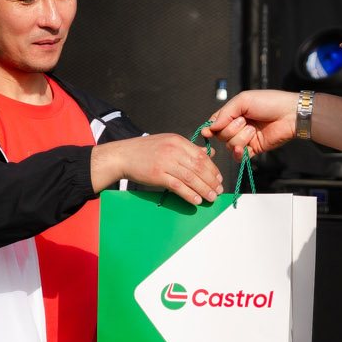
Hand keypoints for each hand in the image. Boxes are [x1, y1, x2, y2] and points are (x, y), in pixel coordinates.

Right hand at [93, 133, 223, 204]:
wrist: (123, 156)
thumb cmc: (145, 150)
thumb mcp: (168, 142)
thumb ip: (188, 149)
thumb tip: (208, 154)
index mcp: (178, 141)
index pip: (201, 156)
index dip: (213, 169)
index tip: (219, 178)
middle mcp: (173, 150)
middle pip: (199, 167)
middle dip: (211, 180)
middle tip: (218, 190)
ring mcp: (165, 163)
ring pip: (191, 178)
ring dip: (204, 189)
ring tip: (211, 197)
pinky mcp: (157, 175)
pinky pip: (178, 186)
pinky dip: (189, 194)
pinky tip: (196, 200)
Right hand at [204, 88, 298, 157]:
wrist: (290, 114)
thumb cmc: (270, 102)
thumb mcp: (243, 100)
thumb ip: (225, 113)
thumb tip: (211, 126)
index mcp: (234, 113)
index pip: (215, 123)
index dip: (211, 128)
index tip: (208, 131)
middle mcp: (238, 126)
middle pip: (221, 136)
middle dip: (230, 129)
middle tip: (244, 121)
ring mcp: (245, 139)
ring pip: (230, 145)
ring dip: (240, 137)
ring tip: (253, 129)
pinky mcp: (253, 149)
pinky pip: (239, 157)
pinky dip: (239, 153)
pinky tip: (243, 148)